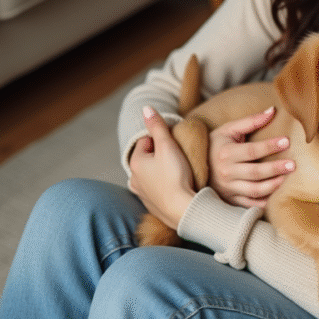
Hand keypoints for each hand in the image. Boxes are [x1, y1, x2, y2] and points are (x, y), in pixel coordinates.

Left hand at [128, 106, 195, 229]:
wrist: (184, 210)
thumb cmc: (176, 176)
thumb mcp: (168, 146)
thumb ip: (157, 126)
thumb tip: (146, 108)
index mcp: (136, 163)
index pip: (146, 141)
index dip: (162, 140)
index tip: (175, 146)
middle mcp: (134, 179)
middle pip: (147, 158)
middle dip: (160, 155)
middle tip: (178, 159)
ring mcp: (142, 194)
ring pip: (150, 175)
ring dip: (160, 171)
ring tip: (177, 173)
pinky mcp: (152, 206)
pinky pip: (156, 190)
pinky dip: (164, 186)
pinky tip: (176, 187)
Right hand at [208, 107, 294, 207]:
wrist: (194, 164)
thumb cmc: (216, 144)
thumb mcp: (229, 129)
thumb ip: (251, 121)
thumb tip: (273, 110)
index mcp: (226, 153)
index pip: (251, 151)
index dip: (269, 146)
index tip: (287, 141)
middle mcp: (226, 172)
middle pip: (255, 172)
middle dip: (275, 169)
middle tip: (293, 165)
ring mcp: (228, 188)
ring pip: (254, 190)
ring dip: (272, 186)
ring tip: (286, 179)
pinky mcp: (230, 200)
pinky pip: (249, 204)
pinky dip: (263, 202)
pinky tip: (275, 195)